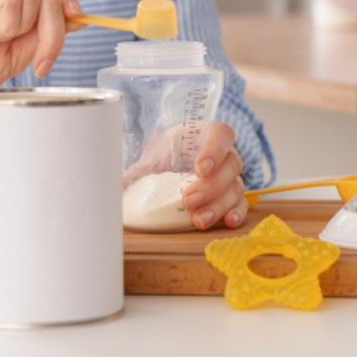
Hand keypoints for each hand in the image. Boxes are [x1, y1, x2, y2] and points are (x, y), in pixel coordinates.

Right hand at [0, 0, 81, 98]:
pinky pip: (7, 2)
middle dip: (56, 34)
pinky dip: (6, 27)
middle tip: (39, 61)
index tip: (68, 28)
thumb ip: (47, 33)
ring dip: (25, 27)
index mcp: (24, 2)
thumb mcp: (23, 54)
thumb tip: (78, 15)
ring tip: (0, 40)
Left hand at [123, 121, 246, 230]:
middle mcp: (224, 153)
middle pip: (230, 166)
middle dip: (210, 186)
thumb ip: (138, 168)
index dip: (214, 150)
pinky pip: (241, 204)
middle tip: (188, 199)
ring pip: (235, 188)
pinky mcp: (232, 196)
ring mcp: (231, 175)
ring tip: (198, 220)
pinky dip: (236, 213)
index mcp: (206, 134)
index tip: (199, 168)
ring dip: (218, 205)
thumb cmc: (163, 155)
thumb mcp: (150, 156)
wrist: (167, 166)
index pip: (221, 135)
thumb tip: (115, 183)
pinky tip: (227, 222)